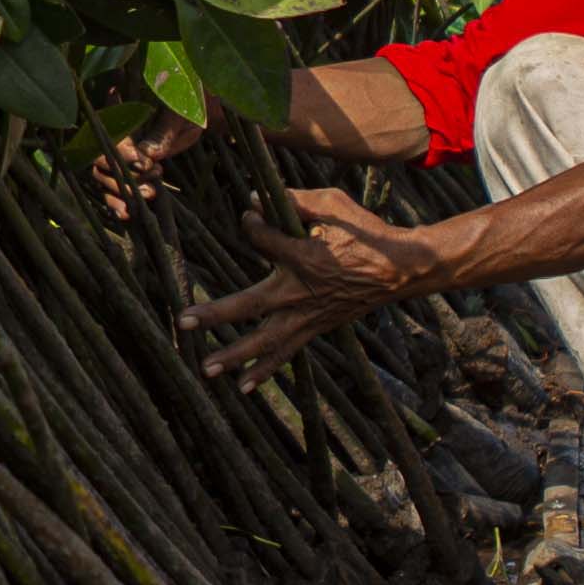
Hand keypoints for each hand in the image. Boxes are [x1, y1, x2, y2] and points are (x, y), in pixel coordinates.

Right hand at [91, 107, 205, 213]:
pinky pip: (110, 190)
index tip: (145, 163)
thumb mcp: (179, 116)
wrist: (196, 116)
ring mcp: (116, 155)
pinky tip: (127, 213)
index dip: (121, 152)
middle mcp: (113, 134)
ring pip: (102, 177)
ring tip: (150, 195)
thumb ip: (163, 133)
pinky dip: (116, 203)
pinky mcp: (124, 173)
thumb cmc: (186, 107)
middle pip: (99, 160)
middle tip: (150, 183)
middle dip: (122, 177)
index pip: (106, 133)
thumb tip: (147, 155)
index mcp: (121, 113)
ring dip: (121, 192)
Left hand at [180, 184, 434, 381]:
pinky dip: (265, 370)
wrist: (400, 269)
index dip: (252, 224)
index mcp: (304, 256)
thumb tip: (253, 198)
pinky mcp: (316, 327)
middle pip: (249, 305)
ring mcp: (308, 315)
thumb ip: (294, 200)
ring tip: (206, 369)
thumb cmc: (366, 232)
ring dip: (234, 355)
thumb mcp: (334, 205)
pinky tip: (243, 386)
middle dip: (215, 314)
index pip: (260, 240)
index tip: (251, 216)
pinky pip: (287, 353)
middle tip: (183, 321)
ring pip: (265, 340)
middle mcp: (300, 291)